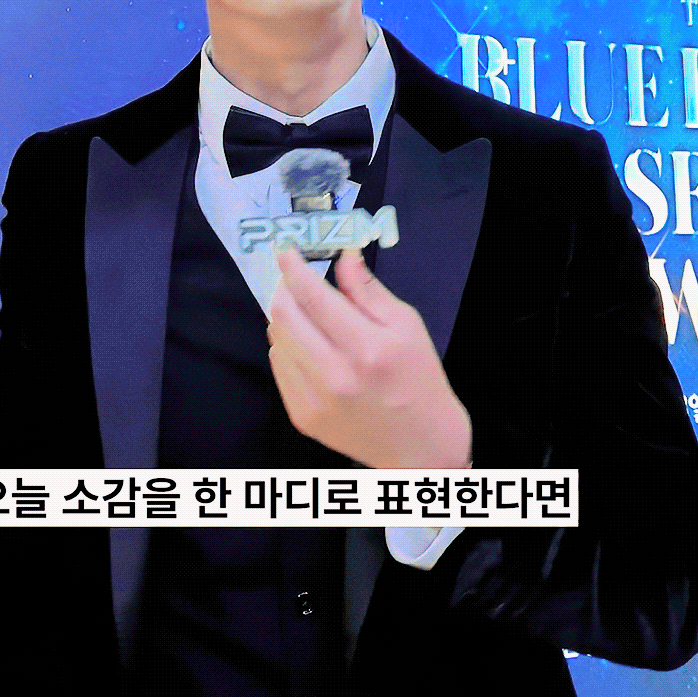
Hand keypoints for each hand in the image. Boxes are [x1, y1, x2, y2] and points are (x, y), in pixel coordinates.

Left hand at [268, 245, 470, 468]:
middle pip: (283, 315)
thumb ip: (367, 289)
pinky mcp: (301, 416)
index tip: (284, 249)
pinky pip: (279, 366)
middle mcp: (334, 375)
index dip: (293, 267)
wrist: (421, 447)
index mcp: (366, 348)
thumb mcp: (407, 326)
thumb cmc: (420, 381)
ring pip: (276, 339)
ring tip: (308, 314)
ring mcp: (313, 399)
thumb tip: (343, 253)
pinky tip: (310, 346)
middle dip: (284, 287)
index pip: (313, 296)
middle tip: (294, 278)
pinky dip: (287, 346)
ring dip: (285, 317)